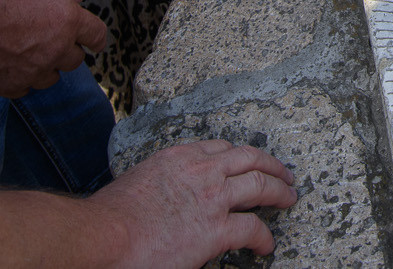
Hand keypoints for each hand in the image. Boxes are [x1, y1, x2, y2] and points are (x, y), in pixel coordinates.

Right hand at [0, 0, 107, 97]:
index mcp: (68, 21)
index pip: (97, 36)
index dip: (95, 37)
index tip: (92, 40)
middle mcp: (56, 50)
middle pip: (75, 59)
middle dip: (66, 49)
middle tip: (47, 37)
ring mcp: (35, 72)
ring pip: (52, 76)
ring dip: (45, 66)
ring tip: (24, 49)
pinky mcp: (13, 87)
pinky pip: (26, 87)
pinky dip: (22, 78)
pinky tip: (7, 61)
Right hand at [94, 139, 297, 268]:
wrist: (103, 236)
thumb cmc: (109, 218)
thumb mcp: (140, 183)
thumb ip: (163, 185)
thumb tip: (168, 203)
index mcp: (179, 157)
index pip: (219, 148)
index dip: (238, 156)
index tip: (244, 163)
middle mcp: (201, 170)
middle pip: (249, 158)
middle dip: (270, 165)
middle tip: (283, 173)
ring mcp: (212, 197)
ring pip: (260, 185)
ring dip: (279, 190)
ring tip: (288, 197)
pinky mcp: (216, 229)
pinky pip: (252, 228)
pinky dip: (264, 236)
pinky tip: (266, 245)